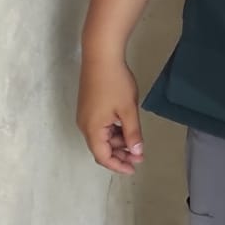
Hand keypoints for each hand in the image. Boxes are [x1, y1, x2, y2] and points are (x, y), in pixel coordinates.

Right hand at [77, 54, 143, 174]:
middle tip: (139, 156)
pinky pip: (100, 127)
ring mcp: (85, 115)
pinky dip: (113, 131)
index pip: (103, 157)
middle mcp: (84, 125)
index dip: (118, 165)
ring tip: (136, 142)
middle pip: (101, 148)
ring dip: (118, 142)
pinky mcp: (88, 107)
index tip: (134, 168)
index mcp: (92, 129)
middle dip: (120, 154)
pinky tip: (126, 128)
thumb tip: (137, 152)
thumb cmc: (115, 83)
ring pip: (102, 137)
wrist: (101, 56)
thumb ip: (133, 133)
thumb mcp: (128, 110)